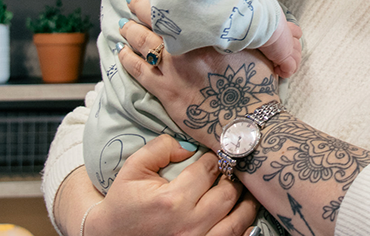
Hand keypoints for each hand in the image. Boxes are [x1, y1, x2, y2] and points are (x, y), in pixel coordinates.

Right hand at [82, 134, 257, 235]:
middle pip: (228, 193)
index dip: (216, 158)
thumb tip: (189, 145)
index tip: (217, 154)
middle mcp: (187, 224)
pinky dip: (243, 225)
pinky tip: (242, 213)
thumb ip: (159, 148)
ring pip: (237, 219)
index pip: (208, 170)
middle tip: (232, 169)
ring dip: (246, 202)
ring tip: (243, 189)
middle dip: (233, 178)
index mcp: (172, 200)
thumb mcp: (133, 169)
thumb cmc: (124, 203)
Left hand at [118, 0, 280, 147]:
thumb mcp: (259, 46)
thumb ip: (248, 21)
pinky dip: (127, 58)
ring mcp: (173, 69)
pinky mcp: (165, 91)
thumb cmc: (256, 85)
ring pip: (142, 41)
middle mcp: (187, 46)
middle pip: (155, 18)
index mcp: (209, 32)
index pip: (179, 3)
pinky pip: (138, 71)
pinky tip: (122, 51)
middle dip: (141, 5)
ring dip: (130, 29)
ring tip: (124, 23)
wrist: (246, 122)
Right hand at [260, 20, 302, 77]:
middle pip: (298, 46)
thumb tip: (246, 21)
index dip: (293, 37)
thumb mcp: (260, 20)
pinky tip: (276, 70)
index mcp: (283, 26)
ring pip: (297, 59)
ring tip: (279, 67)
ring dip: (290, 64)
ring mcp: (289, 48)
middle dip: (292, 53)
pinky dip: (285, 72)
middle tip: (280, 58)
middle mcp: (289, 36)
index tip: (283, 42)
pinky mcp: (286, 57)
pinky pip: (290, 69)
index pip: (296, 32)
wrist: (262, 24)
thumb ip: (259, 24)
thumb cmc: (258, 20)